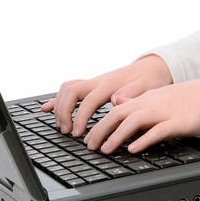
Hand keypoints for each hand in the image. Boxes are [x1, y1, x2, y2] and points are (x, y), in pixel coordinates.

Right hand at [41, 54, 172, 135]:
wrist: (153, 67)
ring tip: (62, 127)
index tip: (79, 134)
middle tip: (68, 132)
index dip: (80, 117)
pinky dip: (56, 99)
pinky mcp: (91, 86)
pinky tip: (46, 109)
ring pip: (67, 88)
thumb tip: (114, 99)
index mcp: (110, 84)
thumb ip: (132, 93)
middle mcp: (98, 81)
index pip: (88, 100)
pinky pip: (69, 89)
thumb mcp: (148, 87)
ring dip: (60, 107)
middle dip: (64, 112)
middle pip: (71, 91)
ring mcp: (93, 82)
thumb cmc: (151, 80)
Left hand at [83, 76, 199, 153]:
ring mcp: (165, 112)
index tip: (88, 137)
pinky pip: (158, 131)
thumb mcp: (160, 97)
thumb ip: (138, 100)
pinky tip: (133, 149)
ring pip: (134, 121)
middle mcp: (152, 103)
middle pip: (119, 113)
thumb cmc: (190, 99)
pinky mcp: (178, 123)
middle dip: (101, 129)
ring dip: (116, 135)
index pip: (116, 108)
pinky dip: (144, 140)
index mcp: (147, 99)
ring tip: (105, 149)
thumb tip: (116, 102)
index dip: (99, 122)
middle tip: (89, 145)